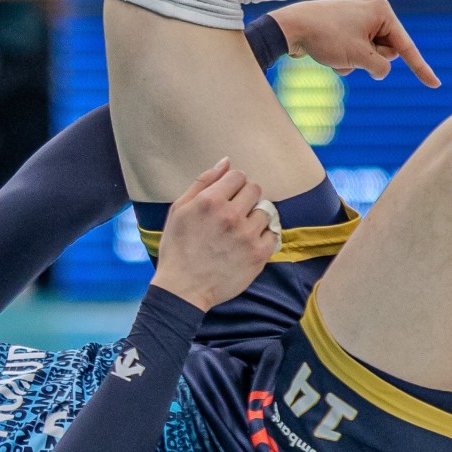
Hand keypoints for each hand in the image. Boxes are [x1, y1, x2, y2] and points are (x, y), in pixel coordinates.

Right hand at [150, 159, 277, 310]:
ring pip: (265, 211)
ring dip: (254, 218)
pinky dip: (264, 236)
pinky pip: (273, 234)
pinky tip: (249, 243)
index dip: (233, 184)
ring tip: (240, 231)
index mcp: (211, 201)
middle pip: (255, 189)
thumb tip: (226, 161)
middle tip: (234, 213)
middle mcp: (231, 215)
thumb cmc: (178, 248)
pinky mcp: (258, 255)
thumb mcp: (180, 209)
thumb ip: (203, 182)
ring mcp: (247, 236)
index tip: (227, 197)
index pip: (238, 176)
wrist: (183, 289)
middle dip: (246, 197)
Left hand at [270, 0, 439, 86]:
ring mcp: (357, 20)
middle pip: (387, 51)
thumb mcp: (359, 57)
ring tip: (336, 52)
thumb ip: (380, 67)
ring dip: (356, 62)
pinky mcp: (344, 29)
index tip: (435, 85)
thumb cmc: (326, 37)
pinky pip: (354, 53)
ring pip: (369, 55)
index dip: (420, 68)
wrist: (290, 27)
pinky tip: (328, 53)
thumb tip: (381, 70)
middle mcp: (373, 12)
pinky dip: (345, 59)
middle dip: (371, 60)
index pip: (406, 47)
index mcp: (382, 12)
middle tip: (351, 52)